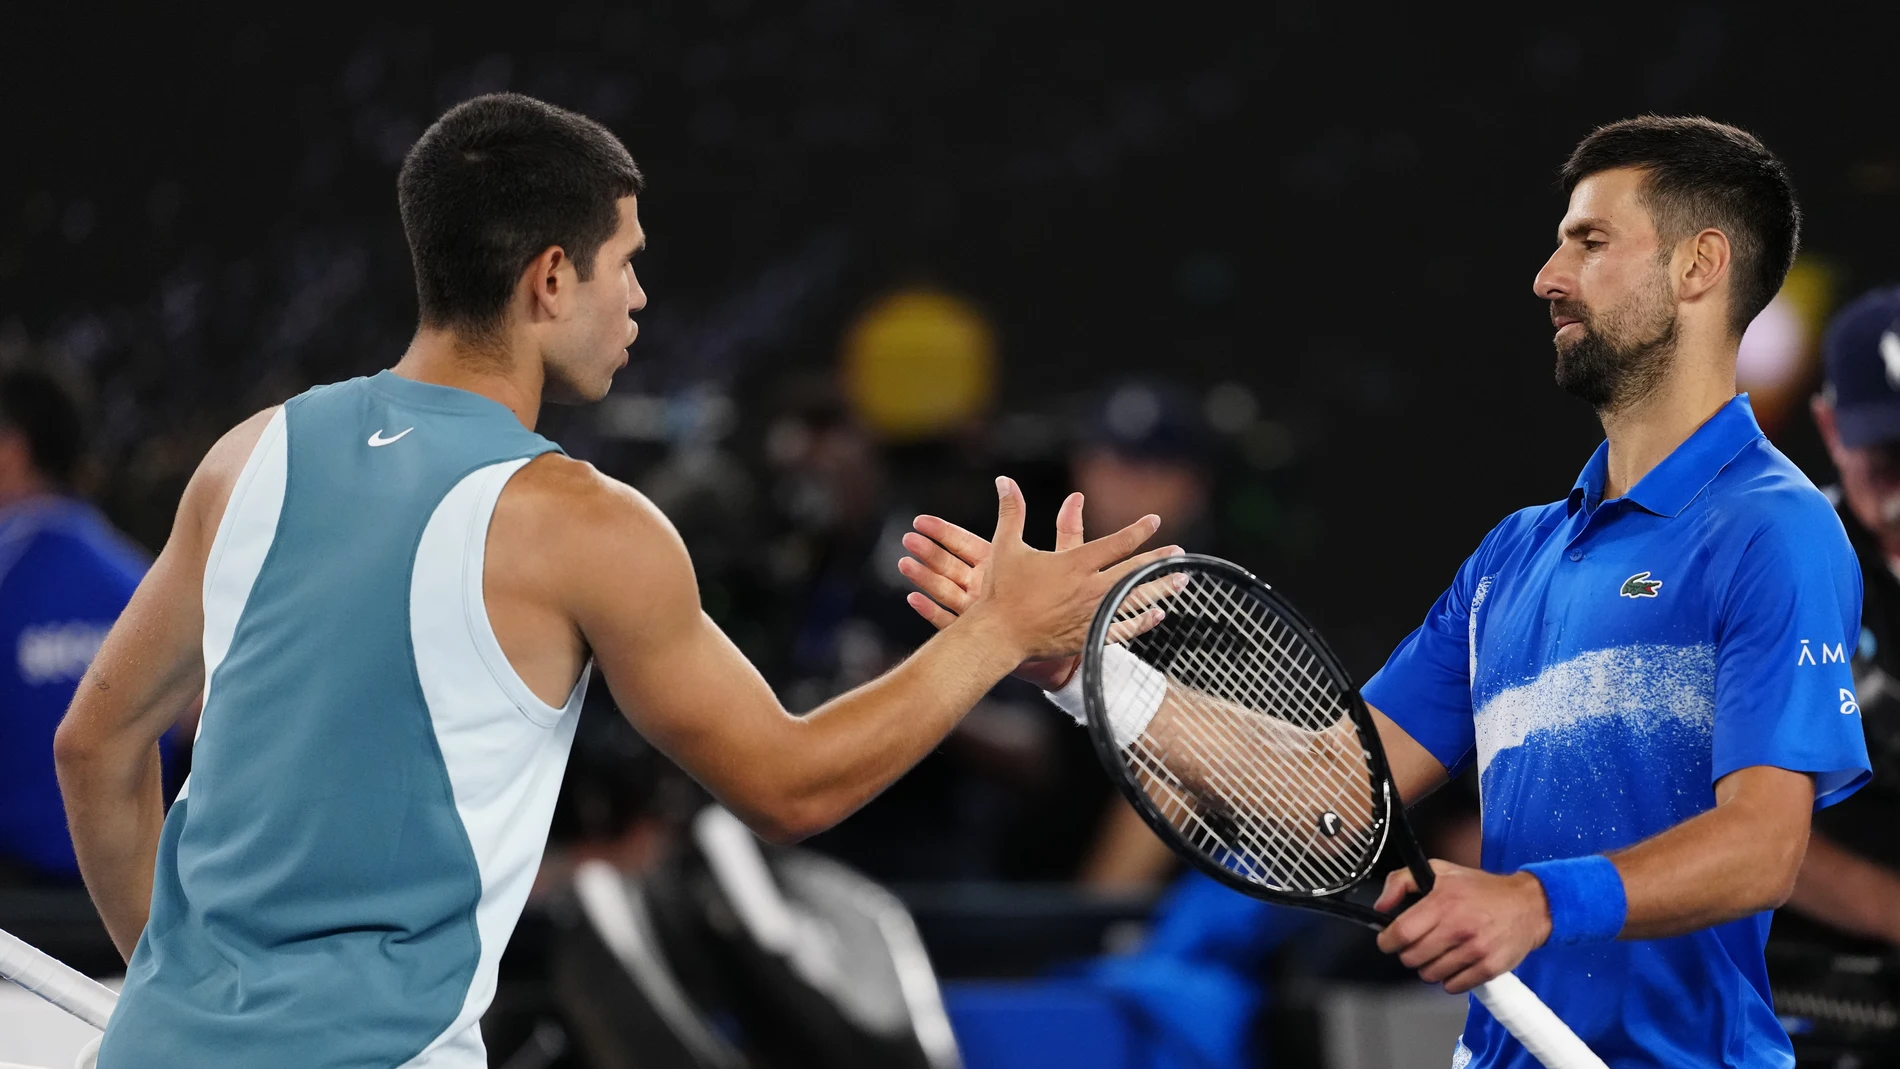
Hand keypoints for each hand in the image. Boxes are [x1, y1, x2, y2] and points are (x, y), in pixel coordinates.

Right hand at [906, 479, 1177, 667]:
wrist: (998, 635)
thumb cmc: (1001, 590)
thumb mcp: (1006, 546)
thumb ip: (1012, 511)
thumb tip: (1003, 480)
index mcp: (1074, 564)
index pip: (1116, 544)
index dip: (1138, 531)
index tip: (1154, 521)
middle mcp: (1089, 588)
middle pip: (1134, 572)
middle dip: (1159, 561)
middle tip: (1180, 554)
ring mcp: (1092, 614)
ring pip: (1135, 600)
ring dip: (1160, 589)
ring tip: (1182, 582)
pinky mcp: (1088, 636)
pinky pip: (1123, 629)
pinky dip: (1142, 622)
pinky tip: (1158, 615)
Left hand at [1374, 860, 1551, 994]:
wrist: (1529, 904)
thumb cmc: (1482, 889)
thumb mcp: (1440, 871)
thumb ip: (1401, 881)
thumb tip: (1381, 906)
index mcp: (1443, 902)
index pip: (1402, 933)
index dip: (1388, 941)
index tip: (1388, 941)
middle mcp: (1458, 927)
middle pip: (1413, 957)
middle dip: (1409, 954)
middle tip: (1418, 945)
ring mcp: (1475, 949)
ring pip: (1431, 974)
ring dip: (1429, 967)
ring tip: (1439, 953)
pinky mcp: (1490, 967)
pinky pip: (1454, 986)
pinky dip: (1450, 979)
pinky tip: (1455, 964)